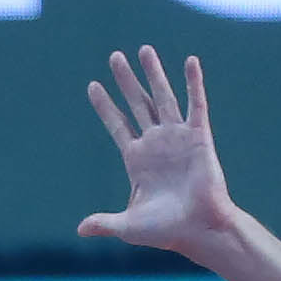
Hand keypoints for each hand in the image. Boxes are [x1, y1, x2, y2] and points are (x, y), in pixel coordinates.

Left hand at [78, 47, 238, 257]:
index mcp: (136, 159)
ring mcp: (177, 137)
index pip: (117, 125)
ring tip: (144, 49)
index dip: (105, 106)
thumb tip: (81, 230)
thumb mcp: (129, 226)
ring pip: (163, 97)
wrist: (198, 229)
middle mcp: (155, 143)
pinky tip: (190, 61)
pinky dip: (193, 82)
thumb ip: (105, 223)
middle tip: (114, 56)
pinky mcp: (199, 136)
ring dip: (154, 73)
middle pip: (137, 103)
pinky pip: (196, 104)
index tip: (92, 85)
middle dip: (126, 80)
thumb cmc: (166, 231)